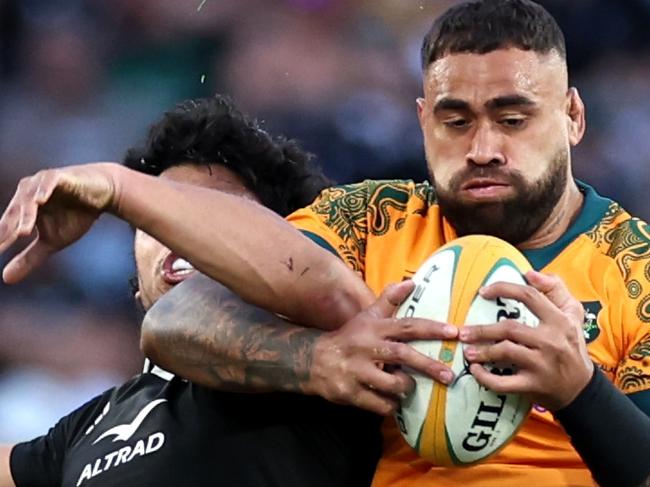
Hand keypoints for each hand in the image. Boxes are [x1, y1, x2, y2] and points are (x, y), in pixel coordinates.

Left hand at [0, 163, 122, 283]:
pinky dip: (44, 190)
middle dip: (8, 230)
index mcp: (21, 208)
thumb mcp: (52, 241)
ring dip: (25, 215)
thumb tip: (6, 280)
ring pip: (29, 199)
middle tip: (2, 246)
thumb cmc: (76, 214)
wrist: (104, 193)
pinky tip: (41, 200)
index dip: (1, 240)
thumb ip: (29, 258)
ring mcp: (41, 182)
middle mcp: (27, 193)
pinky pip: (48, 182)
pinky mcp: (59, 175)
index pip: (7, 226)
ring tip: (22, 233)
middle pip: (15, 213)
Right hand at [308, 280, 457, 414]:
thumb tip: (411, 282)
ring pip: (393, 384)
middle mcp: (366, 347)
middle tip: (450, 375)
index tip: (454, 332)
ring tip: (408, 387)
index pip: (406, 325)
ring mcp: (357, 371)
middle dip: (429, 365)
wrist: (313, 360)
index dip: (431, 328)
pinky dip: (391, 405)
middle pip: (403, 355)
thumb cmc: (349, 337)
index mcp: (374, 328)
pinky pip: (381, 405)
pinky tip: (391, 400)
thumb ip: (389, 300)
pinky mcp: (351, 392)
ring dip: (407, 387)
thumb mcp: (367, 316)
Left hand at [459, 271, 593, 410]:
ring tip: (467, 351)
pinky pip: (504, 382)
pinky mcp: (535, 385)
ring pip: (505, 352)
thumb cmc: (571, 345)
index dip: (503, 289)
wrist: (583, 389)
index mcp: (559, 320)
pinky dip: (485, 378)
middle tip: (463, 332)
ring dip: (481, 351)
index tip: (482, 292)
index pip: (529, 296)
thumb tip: (529, 273)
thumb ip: (555, 288)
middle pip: (510, 328)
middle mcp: (552, 341)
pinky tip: (475, 371)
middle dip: (482, 330)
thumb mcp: (572, 314)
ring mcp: (543, 364)